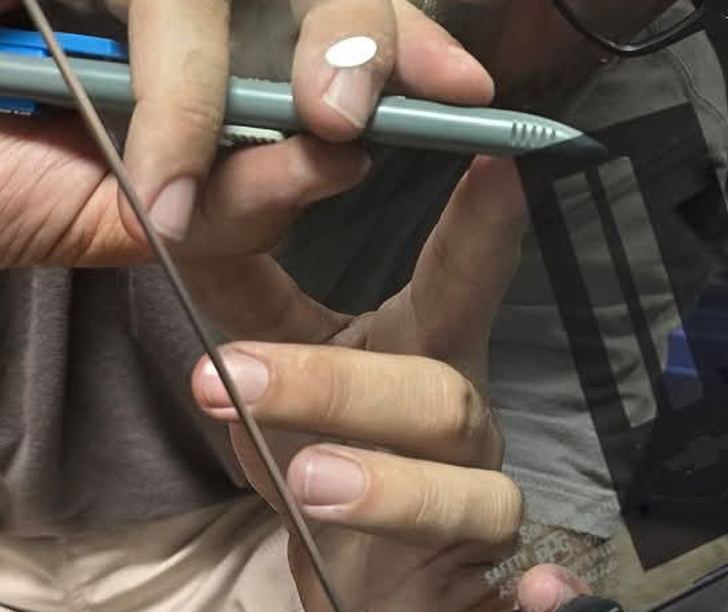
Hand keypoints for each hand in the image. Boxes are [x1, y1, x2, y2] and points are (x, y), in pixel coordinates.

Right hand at [0, 0, 491, 266]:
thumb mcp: (78, 215)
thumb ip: (196, 198)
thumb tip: (324, 171)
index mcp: (174, 42)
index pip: (306, 34)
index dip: (390, 59)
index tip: (470, 100)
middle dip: (355, 49)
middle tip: (378, 115)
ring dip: (197, 95)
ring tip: (161, 186)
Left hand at [186, 159, 598, 611]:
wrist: (369, 590)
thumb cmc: (327, 450)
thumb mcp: (280, 364)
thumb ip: (238, 287)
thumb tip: (180, 206)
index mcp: (427, 353)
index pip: (456, 279)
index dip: (480, 225)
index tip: (491, 159)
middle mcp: (463, 428)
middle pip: (435, 394)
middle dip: (340, 384)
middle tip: (235, 377)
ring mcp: (476, 513)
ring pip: (470, 495)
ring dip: (396, 490)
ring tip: (309, 483)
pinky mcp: (479, 596)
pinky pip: (518, 601)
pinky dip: (538, 600)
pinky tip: (547, 591)